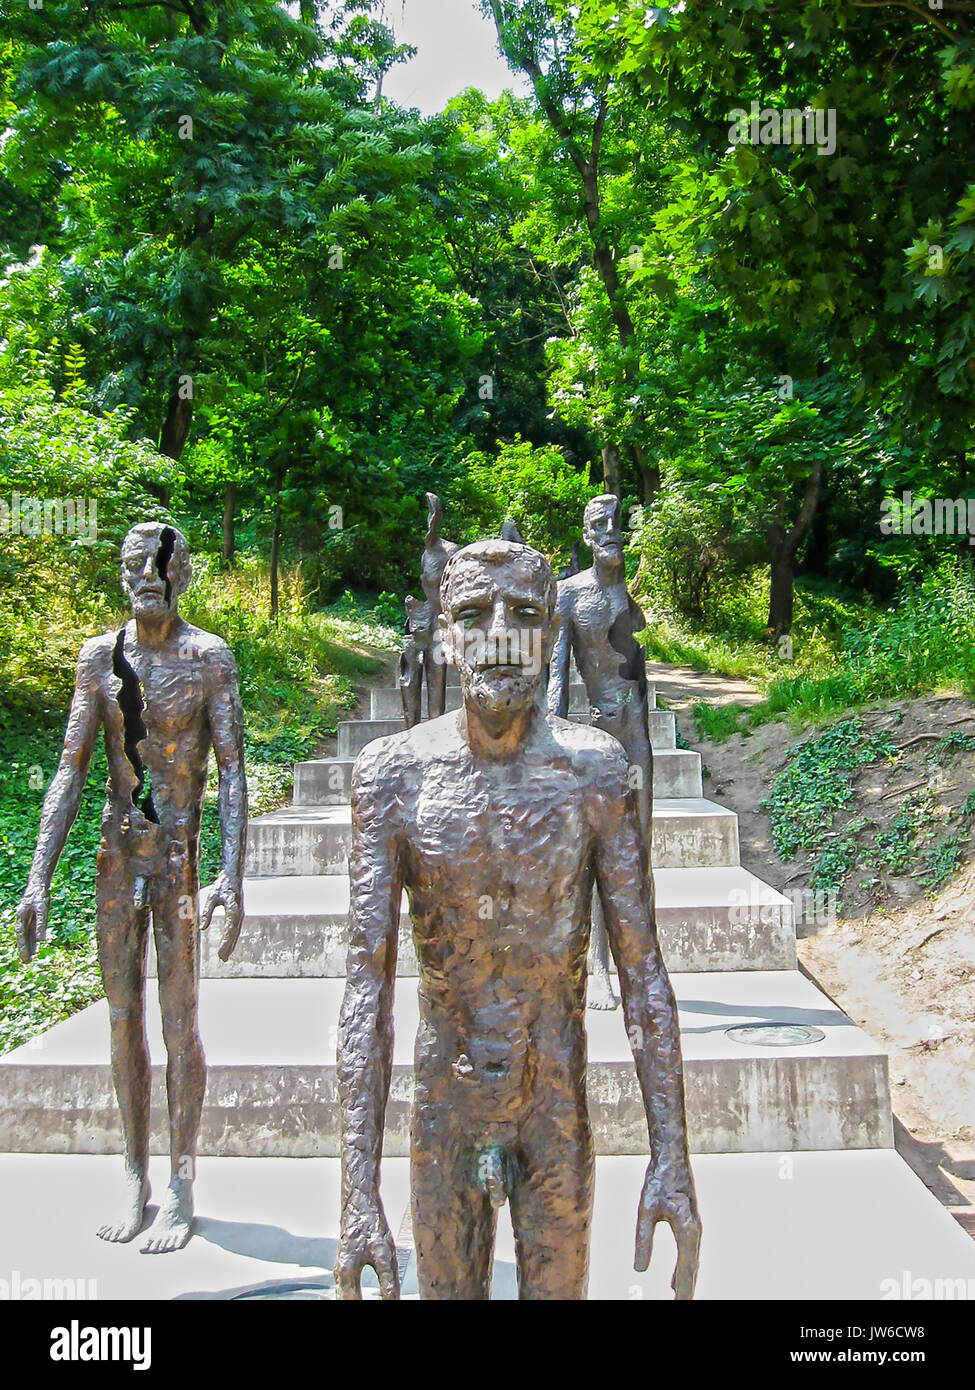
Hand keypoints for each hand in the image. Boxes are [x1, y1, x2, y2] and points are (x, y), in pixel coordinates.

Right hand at [15, 881, 49, 962]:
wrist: (40, 882)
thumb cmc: (40, 895)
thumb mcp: (43, 909)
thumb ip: (41, 925)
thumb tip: (41, 941)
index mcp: (21, 916)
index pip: (21, 935)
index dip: (23, 947)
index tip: (25, 957)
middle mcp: (22, 918)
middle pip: (22, 936)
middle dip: (24, 949)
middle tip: (26, 962)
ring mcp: (27, 917)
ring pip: (26, 934)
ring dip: (28, 945)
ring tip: (30, 958)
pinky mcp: (32, 916)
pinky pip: (31, 929)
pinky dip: (33, 938)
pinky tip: (36, 945)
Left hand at [200, 872, 243, 961]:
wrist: (233, 875)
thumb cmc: (222, 885)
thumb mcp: (211, 897)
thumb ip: (207, 912)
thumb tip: (202, 928)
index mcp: (234, 909)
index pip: (229, 929)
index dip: (225, 942)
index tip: (220, 952)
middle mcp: (239, 913)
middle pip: (233, 933)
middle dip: (228, 947)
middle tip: (222, 959)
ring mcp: (240, 914)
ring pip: (235, 932)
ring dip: (230, 944)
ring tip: (224, 956)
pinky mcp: (238, 914)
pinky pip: (235, 928)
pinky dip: (231, 938)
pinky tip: (227, 945)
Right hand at [334, 1196, 399, 1300]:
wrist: (359, 1202)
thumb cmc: (371, 1224)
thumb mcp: (385, 1254)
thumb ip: (388, 1283)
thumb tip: (393, 1302)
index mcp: (347, 1272)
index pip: (354, 1304)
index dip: (365, 1310)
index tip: (382, 1313)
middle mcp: (339, 1274)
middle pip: (346, 1302)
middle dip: (359, 1308)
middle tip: (384, 1307)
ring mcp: (340, 1272)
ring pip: (345, 1298)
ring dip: (356, 1303)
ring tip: (379, 1302)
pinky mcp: (344, 1269)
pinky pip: (347, 1292)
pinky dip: (355, 1300)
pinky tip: (366, 1300)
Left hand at [635, 1154, 700, 1299]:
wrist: (671, 1156)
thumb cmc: (658, 1179)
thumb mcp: (645, 1210)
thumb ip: (643, 1240)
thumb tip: (639, 1269)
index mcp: (687, 1228)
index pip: (687, 1268)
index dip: (684, 1290)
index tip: (680, 1305)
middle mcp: (695, 1230)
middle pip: (692, 1268)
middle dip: (687, 1290)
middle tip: (680, 1307)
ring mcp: (694, 1226)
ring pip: (691, 1261)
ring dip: (686, 1281)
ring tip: (678, 1299)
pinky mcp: (689, 1222)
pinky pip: (688, 1252)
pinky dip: (683, 1269)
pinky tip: (675, 1279)